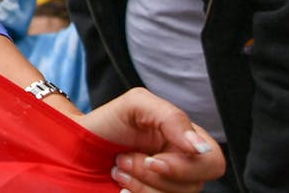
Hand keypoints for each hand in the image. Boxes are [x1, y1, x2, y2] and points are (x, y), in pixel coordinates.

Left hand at [78, 88, 223, 192]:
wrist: (76, 145)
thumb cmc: (109, 122)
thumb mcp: (137, 104)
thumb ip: (172, 118)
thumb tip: (200, 147)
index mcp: (187, 142)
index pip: (212, 162)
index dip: (185, 167)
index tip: (152, 159)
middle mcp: (183, 168)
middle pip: (195, 186)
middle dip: (154, 175)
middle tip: (125, 159)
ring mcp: (168, 187)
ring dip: (139, 184)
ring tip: (118, 167)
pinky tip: (121, 186)